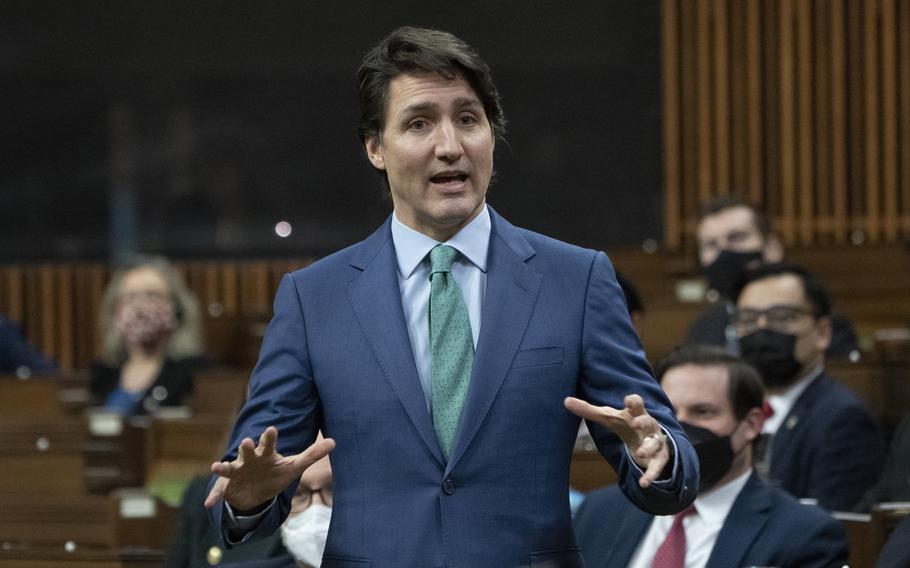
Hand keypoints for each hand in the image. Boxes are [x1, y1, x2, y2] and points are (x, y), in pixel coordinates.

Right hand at [204, 426, 335, 511]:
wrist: (254, 492)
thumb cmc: (275, 474)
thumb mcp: (294, 466)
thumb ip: (312, 454)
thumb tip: (334, 441)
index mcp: (266, 453)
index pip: (269, 443)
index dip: (269, 436)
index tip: (271, 428)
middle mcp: (249, 459)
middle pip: (248, 451)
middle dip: (247, 447)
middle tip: (247, 441)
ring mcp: (237, 472)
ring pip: (230, 468)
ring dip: (224, 467)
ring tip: (215, 467)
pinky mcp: (227, 487)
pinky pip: (219, 492)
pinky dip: (214, 497)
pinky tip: (209, 505)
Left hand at [564, 394, 670, 488]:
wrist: (649, 439)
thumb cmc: (626, 424)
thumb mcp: (608, 417)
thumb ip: (588, 410)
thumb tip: (565, 401)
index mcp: (635, 413)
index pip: (636, 403)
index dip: (633, 401)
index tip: (628, 400)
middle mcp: (648, 426)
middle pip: (648, 421)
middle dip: (644, 422)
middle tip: (636, 423)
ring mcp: (655, 442)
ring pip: (654, 443)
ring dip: (648, 447)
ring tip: (640, 453)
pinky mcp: (659, 458)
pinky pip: (657, 466)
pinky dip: (651, 475)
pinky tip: (644, 483)